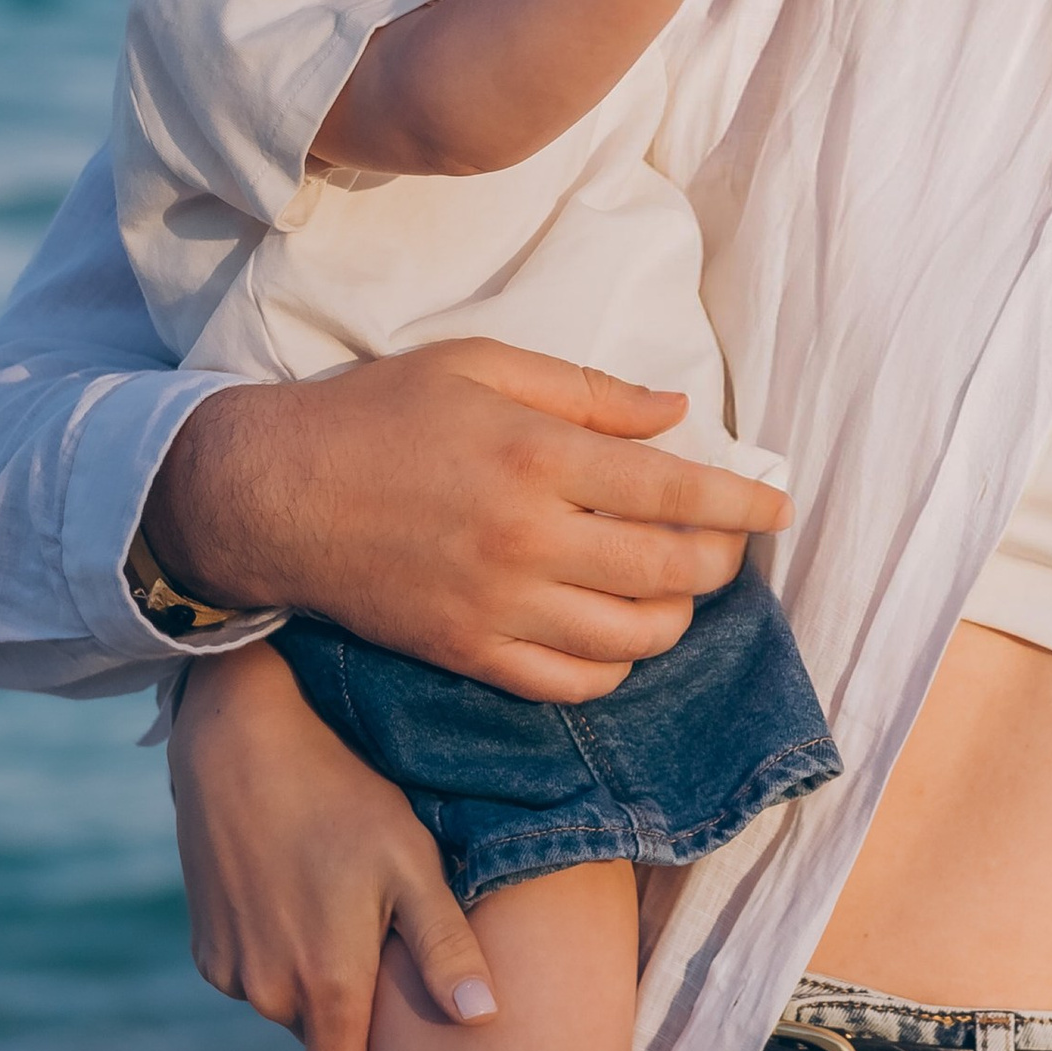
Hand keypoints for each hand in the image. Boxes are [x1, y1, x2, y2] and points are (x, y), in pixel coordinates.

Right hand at [145, 335, 784, 692]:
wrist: (274, 495)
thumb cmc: (376, 415)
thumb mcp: (479, 367)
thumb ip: (587, 393)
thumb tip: (677, 415)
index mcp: (537, 456)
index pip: (676, 492)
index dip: (741, 504)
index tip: (778, 508)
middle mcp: (529, 538)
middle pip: (670, 571)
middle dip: (720, 562)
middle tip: (727, 547)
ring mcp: (500, 606)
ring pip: (634, 638)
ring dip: (675, 616)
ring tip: (674, 588)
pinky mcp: (470, 654)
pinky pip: (574, 684)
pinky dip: (615, 667)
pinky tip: (618, 636)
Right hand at [168, 637, 491, 1050]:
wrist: (242, 743)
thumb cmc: (343, 797)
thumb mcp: (411, 864)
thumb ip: (443, 948)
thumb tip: (483, 1020)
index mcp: (326, 987)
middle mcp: (268, 995)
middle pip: (323, 1048)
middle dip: (356, 1025)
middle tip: (388, 959)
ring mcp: (229, 972)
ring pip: (289, 1009)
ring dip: (317, 984)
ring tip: (346, 914)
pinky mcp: (206, 945)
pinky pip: (256, 976)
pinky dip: (281, 955)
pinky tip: (303, 897)